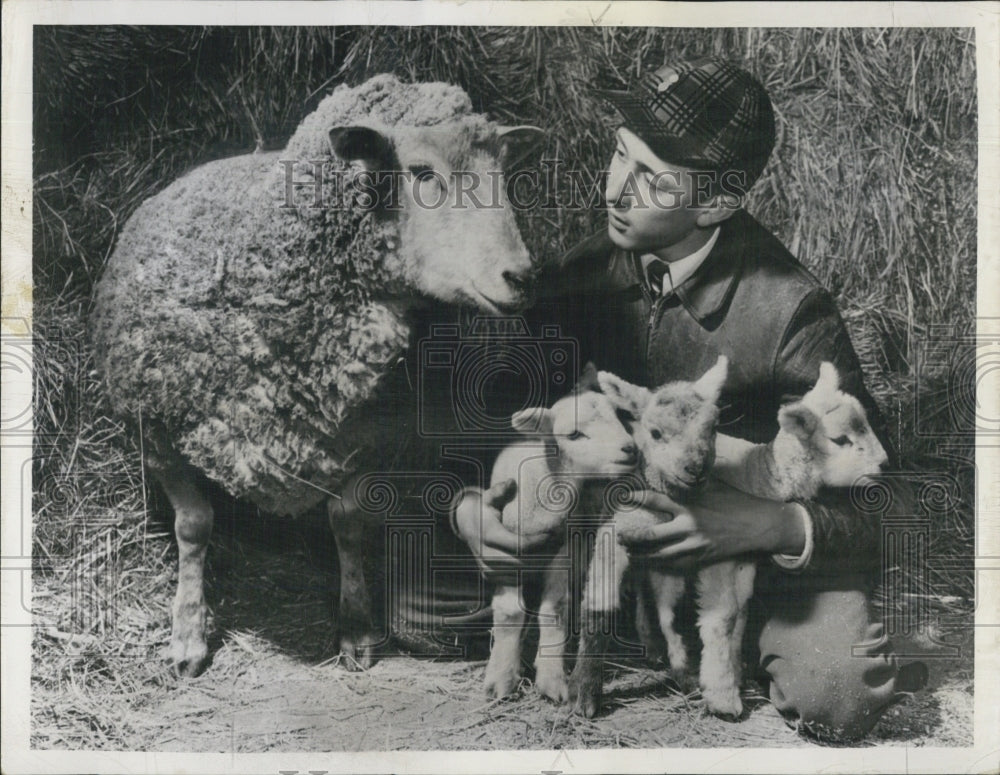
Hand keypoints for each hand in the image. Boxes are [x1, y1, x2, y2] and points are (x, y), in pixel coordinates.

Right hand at [451, 479, 551, 578]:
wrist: (466, 527)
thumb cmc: (483, 509)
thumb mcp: (488, 497)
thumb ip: (499, 491)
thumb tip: (511, 483)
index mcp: (488, 535)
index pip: (521, 546)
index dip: (542, 542)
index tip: (555, 532)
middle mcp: (486, 555)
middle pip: (525, 563)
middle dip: (547, 553)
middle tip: (561, 540)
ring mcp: (487, 570)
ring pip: (523, 574)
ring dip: (543, 563)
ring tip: (556, 549)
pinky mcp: (491, 578)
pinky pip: (517, 580)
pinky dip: (533, 572)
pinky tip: (544, 559)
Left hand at [618, 480, 806, 568]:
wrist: (759, 526)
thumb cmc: (736, 502)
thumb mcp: (713, 486)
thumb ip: (691, 484)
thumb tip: (676, 468)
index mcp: (690, 506)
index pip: (656, 501)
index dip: (637, 498)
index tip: (624, 496)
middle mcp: (689, 528)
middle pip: (652, 536)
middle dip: (632, 538)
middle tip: (619, 536)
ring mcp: (694, 546)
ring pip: (660, 555)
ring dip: (641, 555)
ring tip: (628, 552)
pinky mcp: (701, 559)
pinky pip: (675, 566)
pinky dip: (660, 565)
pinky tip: (649, 563)